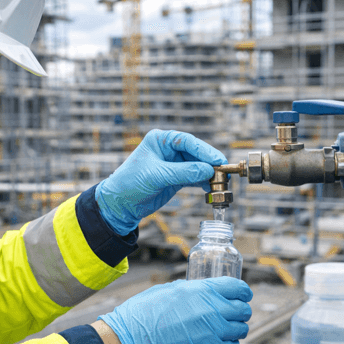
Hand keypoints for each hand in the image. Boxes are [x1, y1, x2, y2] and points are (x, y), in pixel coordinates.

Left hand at [95, 129, 226, 234]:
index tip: (217, 160)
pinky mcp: (176, 178)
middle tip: (223, 171)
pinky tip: (209, 188)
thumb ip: (183, 172)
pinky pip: (194, 177)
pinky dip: (203, 182)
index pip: (186, 141)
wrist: (120, 204)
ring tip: (218, 182)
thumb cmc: (131, 183)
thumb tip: (208, 171)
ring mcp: (173, 164)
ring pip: (197, 165)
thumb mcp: (157, 176)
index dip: (204, 150)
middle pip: (195, 152)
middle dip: (208, 162)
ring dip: (208, 173)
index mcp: (160, 140)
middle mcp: (168, 149)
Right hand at [98, 277, 252, 343]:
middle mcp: (211, 309)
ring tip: (227, 329)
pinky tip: (221, 342)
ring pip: (241, 329)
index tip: (243, 295)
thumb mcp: (168, 290)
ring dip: (237, 328)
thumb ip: (191, 291)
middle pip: (243, 309)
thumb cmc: (142, 313)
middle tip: (235, 313)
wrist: (131, 340)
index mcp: (201, 290)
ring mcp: (212, 332)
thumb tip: (203, 292)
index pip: (237, 287)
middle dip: (241, 310)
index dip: (243, 291)